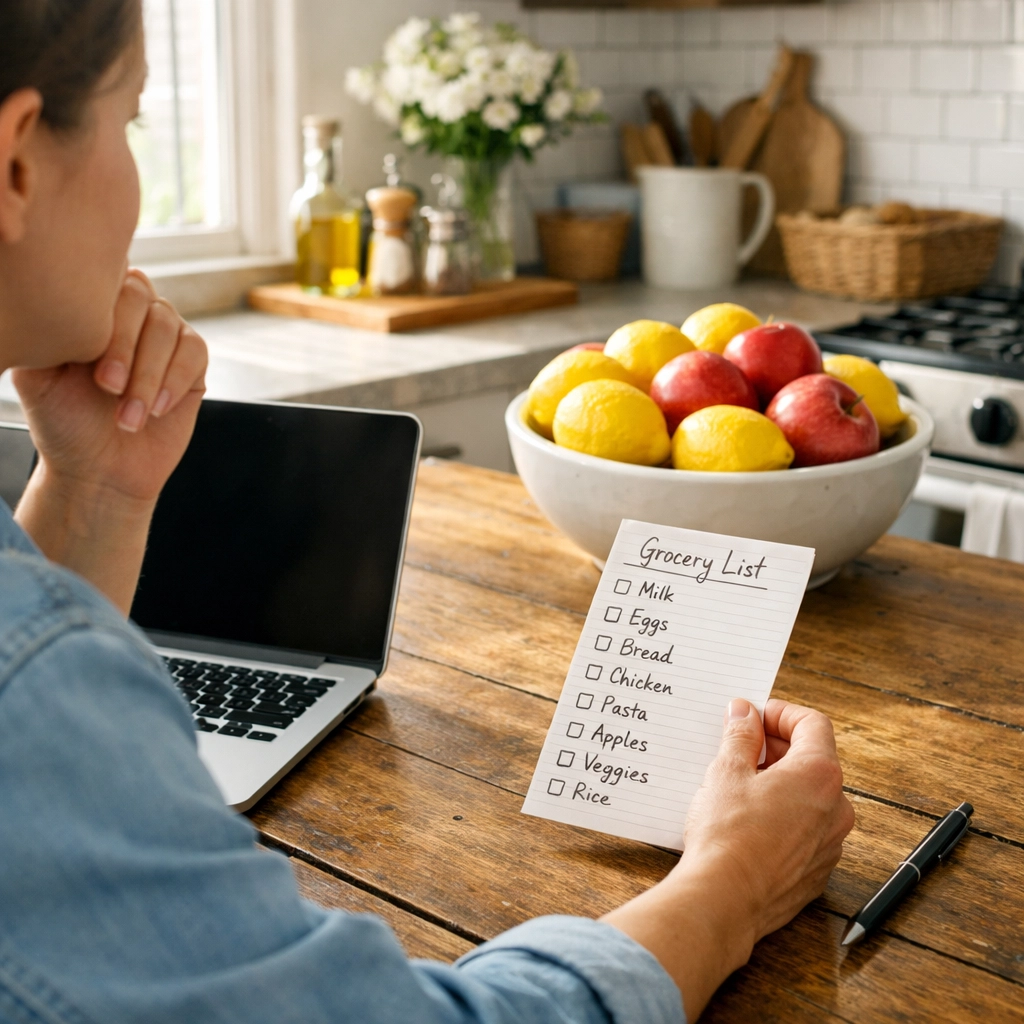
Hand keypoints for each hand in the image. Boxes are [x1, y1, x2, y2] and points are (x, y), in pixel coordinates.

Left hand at [12, 270, 206, 612]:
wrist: (99, 471)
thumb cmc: (65, 424)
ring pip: (168, 326)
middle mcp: (131, 315)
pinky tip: (155, 409)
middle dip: (124, 344)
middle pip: (140, 296)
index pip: (105, 276)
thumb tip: (49, 294)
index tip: (83, 359)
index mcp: (93, 310)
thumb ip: (46, 331)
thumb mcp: (37, 375)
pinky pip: (194, 352)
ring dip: (147, 373)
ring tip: (129, 414)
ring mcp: (164, 338)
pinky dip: (174, 381)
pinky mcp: (192, 365)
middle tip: (106, 387)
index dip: (102, 312)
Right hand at [601, 699, 852, 1019]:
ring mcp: (830, 843)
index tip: (752, 716)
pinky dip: (782, 815)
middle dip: (776, 747)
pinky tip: (747, 821)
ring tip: (738, 784)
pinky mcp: (816, 870)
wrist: (725, 900)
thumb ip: (741, 735)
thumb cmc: (727, 835)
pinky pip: (805, 830)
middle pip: (814, 759)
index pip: (812, 724)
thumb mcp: (726, 772)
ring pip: (809, 797)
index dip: (780, 713)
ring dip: (779, 782)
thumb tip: (745, 713)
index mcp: (820, 775)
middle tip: (739, 746)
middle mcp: (837, 807)